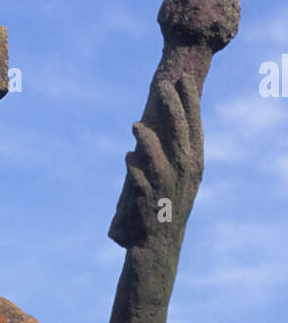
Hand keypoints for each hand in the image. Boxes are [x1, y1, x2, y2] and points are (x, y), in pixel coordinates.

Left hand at [123, 73, 203, 247]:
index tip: (182, 78)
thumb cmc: (166, 204)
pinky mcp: (148, 199)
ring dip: (146, 138)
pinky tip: (128, 157)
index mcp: (194, 164)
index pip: (194, 126)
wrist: (158, 244)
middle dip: (171, 106)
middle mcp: (184, 172)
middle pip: (179, 133)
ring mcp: (166, 186)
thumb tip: (155, 120)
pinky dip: (134, 165)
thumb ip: (171, 150)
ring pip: (158, 154)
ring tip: (135, 126)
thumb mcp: (177, 176)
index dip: (189, 102)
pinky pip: (139, 177)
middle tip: (161, 85)